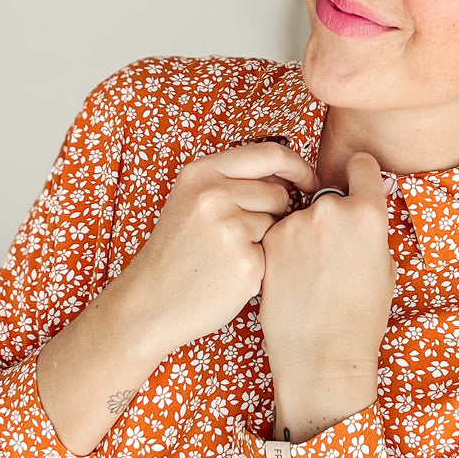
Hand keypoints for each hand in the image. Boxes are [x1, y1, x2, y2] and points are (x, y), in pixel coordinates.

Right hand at [120, 142, 318, 358]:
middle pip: (277, 192)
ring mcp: (229, 229)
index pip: (270, 153)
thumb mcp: (191, 202)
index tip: (309, 181)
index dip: (298, 166)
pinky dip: (261, 265)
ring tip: (228, 255)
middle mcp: (212, 196)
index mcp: (200, 174)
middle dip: (274, 212)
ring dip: (265, 240)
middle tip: (241, 235)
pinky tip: (232, 275)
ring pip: (278, 224)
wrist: (149, 304)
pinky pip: (274, 254)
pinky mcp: (246, 263)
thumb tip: (289, 172)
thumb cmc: (178, 253)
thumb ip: (233, 181)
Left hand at [259, 152, 395, 440]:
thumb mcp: (384, 266)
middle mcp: (329, 209)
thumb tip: (365, 206)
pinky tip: (292, 278)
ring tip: (311, 272)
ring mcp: (294, 225)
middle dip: (330, 213)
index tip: (354, 182)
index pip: (361, 165)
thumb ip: (372, 229)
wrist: (321, 354)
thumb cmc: (360, 318)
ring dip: (305, 231)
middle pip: (328, 194)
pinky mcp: (268, 242)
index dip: (358, 174)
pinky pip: (280, 233)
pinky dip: (284, 248)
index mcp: (366, 213)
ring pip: (300, 214)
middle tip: (332, 250)